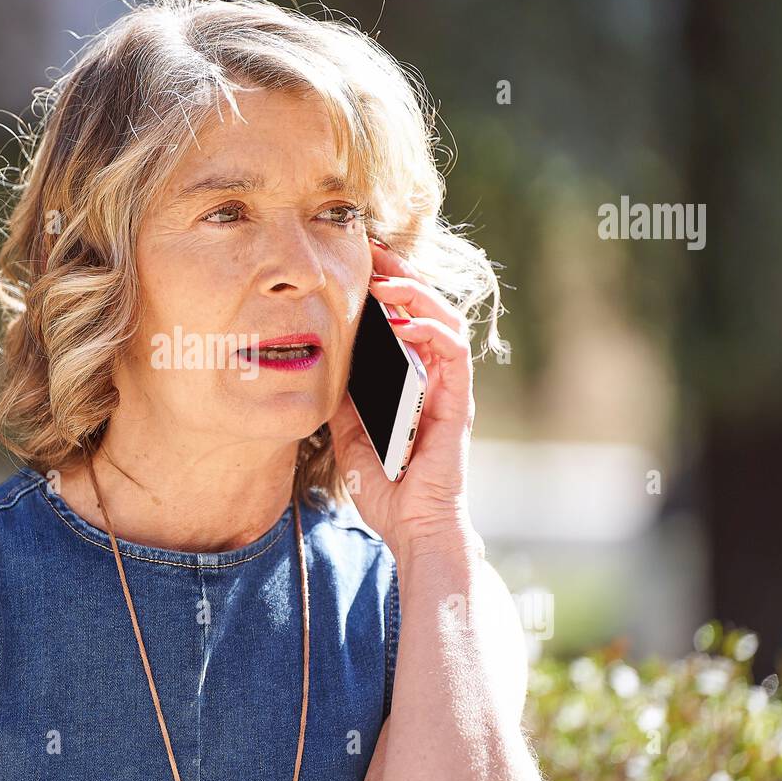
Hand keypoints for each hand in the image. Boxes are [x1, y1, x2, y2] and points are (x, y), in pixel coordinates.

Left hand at [328, 238, 482, 569]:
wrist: (411, 526)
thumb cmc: (385, 487)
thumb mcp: (349, 433)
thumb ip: (345, 398)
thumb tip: (322, 362)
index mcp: (410, 380)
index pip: (402, 319)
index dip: (385, 287)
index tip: (358, 264)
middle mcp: (433, 377)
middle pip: (425, 309)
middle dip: (400, 276)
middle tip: (371, 254)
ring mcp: (449, 387)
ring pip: (444, 320)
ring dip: (416, 295)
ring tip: (384, 282)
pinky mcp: (458, 402)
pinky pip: (454, 353)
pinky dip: (431, 330)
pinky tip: (405, 322)